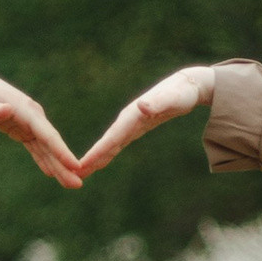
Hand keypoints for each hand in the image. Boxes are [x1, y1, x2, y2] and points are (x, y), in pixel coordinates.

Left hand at [0, 59, 83, 190]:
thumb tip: (7, 111)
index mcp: (27, 110)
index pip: (48, 134)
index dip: (61, 151)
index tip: (75, 166)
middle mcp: (33, 117)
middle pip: (52, 144)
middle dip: (65, 165)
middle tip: (78, 185)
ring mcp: (29, 123)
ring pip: (47, 148)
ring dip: (59, 166)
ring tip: (71, 184)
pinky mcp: (22, 129)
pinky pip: (37, 148)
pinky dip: (44, 160)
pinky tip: (52, 173)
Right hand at [77, 64, 215, 178]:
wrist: (187, 85)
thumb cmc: (182, 92)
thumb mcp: (173, 98)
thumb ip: (157, 103)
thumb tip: (141, 106)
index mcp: (132, 115)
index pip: (112, 137)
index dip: (97, 151)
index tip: (82, 164)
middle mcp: (128, 120)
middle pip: (107, 143)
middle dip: (91, 158)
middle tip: (74, 175)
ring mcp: (131, 124)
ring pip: (110, 144)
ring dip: (97, 157)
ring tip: (82, 172)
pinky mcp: (136, 127)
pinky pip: (118, 143)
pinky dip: (108, 152)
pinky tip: (101, 161)